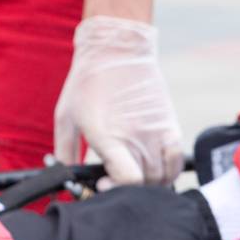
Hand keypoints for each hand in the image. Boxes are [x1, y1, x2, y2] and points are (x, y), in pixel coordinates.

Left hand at [54, 16, 183, 187]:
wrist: (116, 49)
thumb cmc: (87, 83)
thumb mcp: (65, 118)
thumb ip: (63, 152)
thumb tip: (62, 176)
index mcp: (109, 136)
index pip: (128, 179)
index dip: (116, 190)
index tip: (102, 184)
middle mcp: (137, 136)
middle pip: (145, 182)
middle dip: (127, 189)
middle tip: (113, 181)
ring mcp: (157, 130)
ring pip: (162, 175)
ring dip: (147, 183)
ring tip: (130, 176)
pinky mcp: (170, 123)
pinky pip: (177, 159)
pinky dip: (169, 171)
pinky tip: (153, 169)